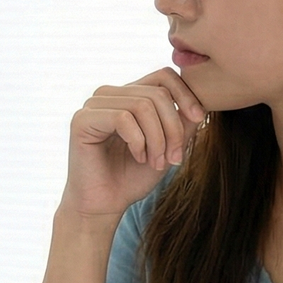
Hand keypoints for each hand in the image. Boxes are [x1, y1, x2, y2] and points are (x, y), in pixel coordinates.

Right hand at [60, 68, 205, 220]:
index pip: (163, 76)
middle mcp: (109, 95)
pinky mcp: (82, 120)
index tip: (199, 119)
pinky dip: (138, 141)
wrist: (104, 206)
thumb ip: (181, 123)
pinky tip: (138, 158)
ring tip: (157, 162)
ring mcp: (94, 105)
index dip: (185, 94)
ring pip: (142, 105)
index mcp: (128, 95)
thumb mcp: (167, 147)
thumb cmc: (132, 178)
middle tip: (174, 158)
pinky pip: (123, 118)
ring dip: (157, 138)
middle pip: (157, 93)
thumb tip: (201, 104)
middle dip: (173, 127)